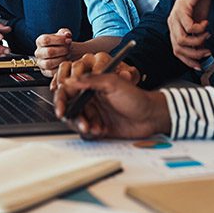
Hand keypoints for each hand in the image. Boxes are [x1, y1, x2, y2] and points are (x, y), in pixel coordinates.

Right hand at [35, 28, 72, 76]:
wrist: (65, 53)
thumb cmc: (62, 43)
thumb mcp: (63, 35)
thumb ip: (65, 32)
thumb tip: (67, 35)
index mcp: (40, 41)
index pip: (46, 40)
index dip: (59, 40)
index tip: (68, 40)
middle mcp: (38, 52)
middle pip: (48, 52)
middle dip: (62, 50)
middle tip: (68, 49)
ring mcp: (41, 63)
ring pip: (49, 63)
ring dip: (61, 59)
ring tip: (67, 55)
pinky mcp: (45, 72)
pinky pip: (51, 72)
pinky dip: (60, 67)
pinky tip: (65, 62)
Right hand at [53, 53, 169, 138]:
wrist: (151, 116)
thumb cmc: (136, 97)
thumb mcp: (114, 83)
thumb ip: (92, 80)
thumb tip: (71, 80)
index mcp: (91, 86)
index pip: (68, 91)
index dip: (61, 100)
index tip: (62, 110)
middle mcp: (90, 99)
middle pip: (70, 108)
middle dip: (73, 117)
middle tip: (83, 123)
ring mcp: (94, 113)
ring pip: (77, 121)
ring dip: (84, 126)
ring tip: (95, 127)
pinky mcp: (99, 126)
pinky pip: (86, 132)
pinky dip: (91, 132)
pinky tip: (101, 130)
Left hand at [168, 0, 211, 69]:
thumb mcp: (200, 21)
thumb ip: (199, 35)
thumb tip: (203, 51)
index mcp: (174, 27)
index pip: (176, 50)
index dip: (188, 60)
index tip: (200, 65)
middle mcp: (172, 23)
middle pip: (177, 48)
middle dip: (194, 54)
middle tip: (207, 52)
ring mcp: (175, 16)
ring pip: (182, 40)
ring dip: (198, 41)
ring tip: (207, 34)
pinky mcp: (182, 9)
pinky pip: (189, 27)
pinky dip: (199, 29)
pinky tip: (206, 23)